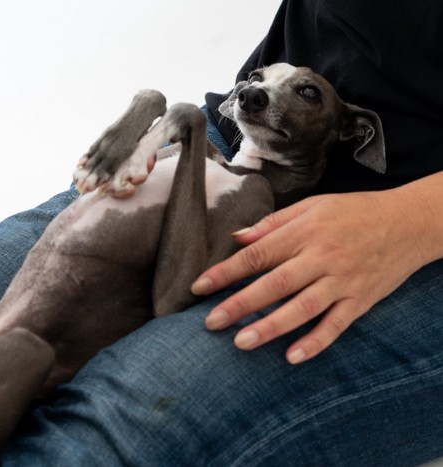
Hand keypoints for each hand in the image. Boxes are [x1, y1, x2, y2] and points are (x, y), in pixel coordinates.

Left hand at [191, 190, 430, 363]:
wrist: (408, 222)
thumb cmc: (353, 212)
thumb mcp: (312, 206)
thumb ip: (273, 223)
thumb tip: (236, 237)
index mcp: (305, 232)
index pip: (257, 254)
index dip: (226, 272)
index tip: (200, 287)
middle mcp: (321, 257)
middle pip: (275, 284)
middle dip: (240, 304)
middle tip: (211, 323)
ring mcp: (342, 281)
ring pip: (302, 308)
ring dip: (271, 326)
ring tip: (241, 342)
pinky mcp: (361, 300)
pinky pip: (337, 325)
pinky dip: (316, 342)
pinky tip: (292, 356)